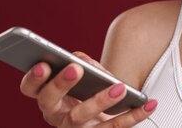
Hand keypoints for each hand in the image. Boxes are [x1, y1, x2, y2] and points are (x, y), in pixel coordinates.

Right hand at [19, 51, 156, 126]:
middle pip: (50, 102)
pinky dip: (136, 114)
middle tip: (75, 69)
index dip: (33, 78)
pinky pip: (116, 127)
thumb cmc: (91, 91)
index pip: (31, 89)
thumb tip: (82, 61)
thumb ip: (85, 66)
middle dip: (61, 84)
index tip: (43, 64)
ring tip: (119, 87)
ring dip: (101, 100)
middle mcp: (57, 115)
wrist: (106, 118)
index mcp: (49, 97)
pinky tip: (150, 103)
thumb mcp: (87, 75)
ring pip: (81, 117)